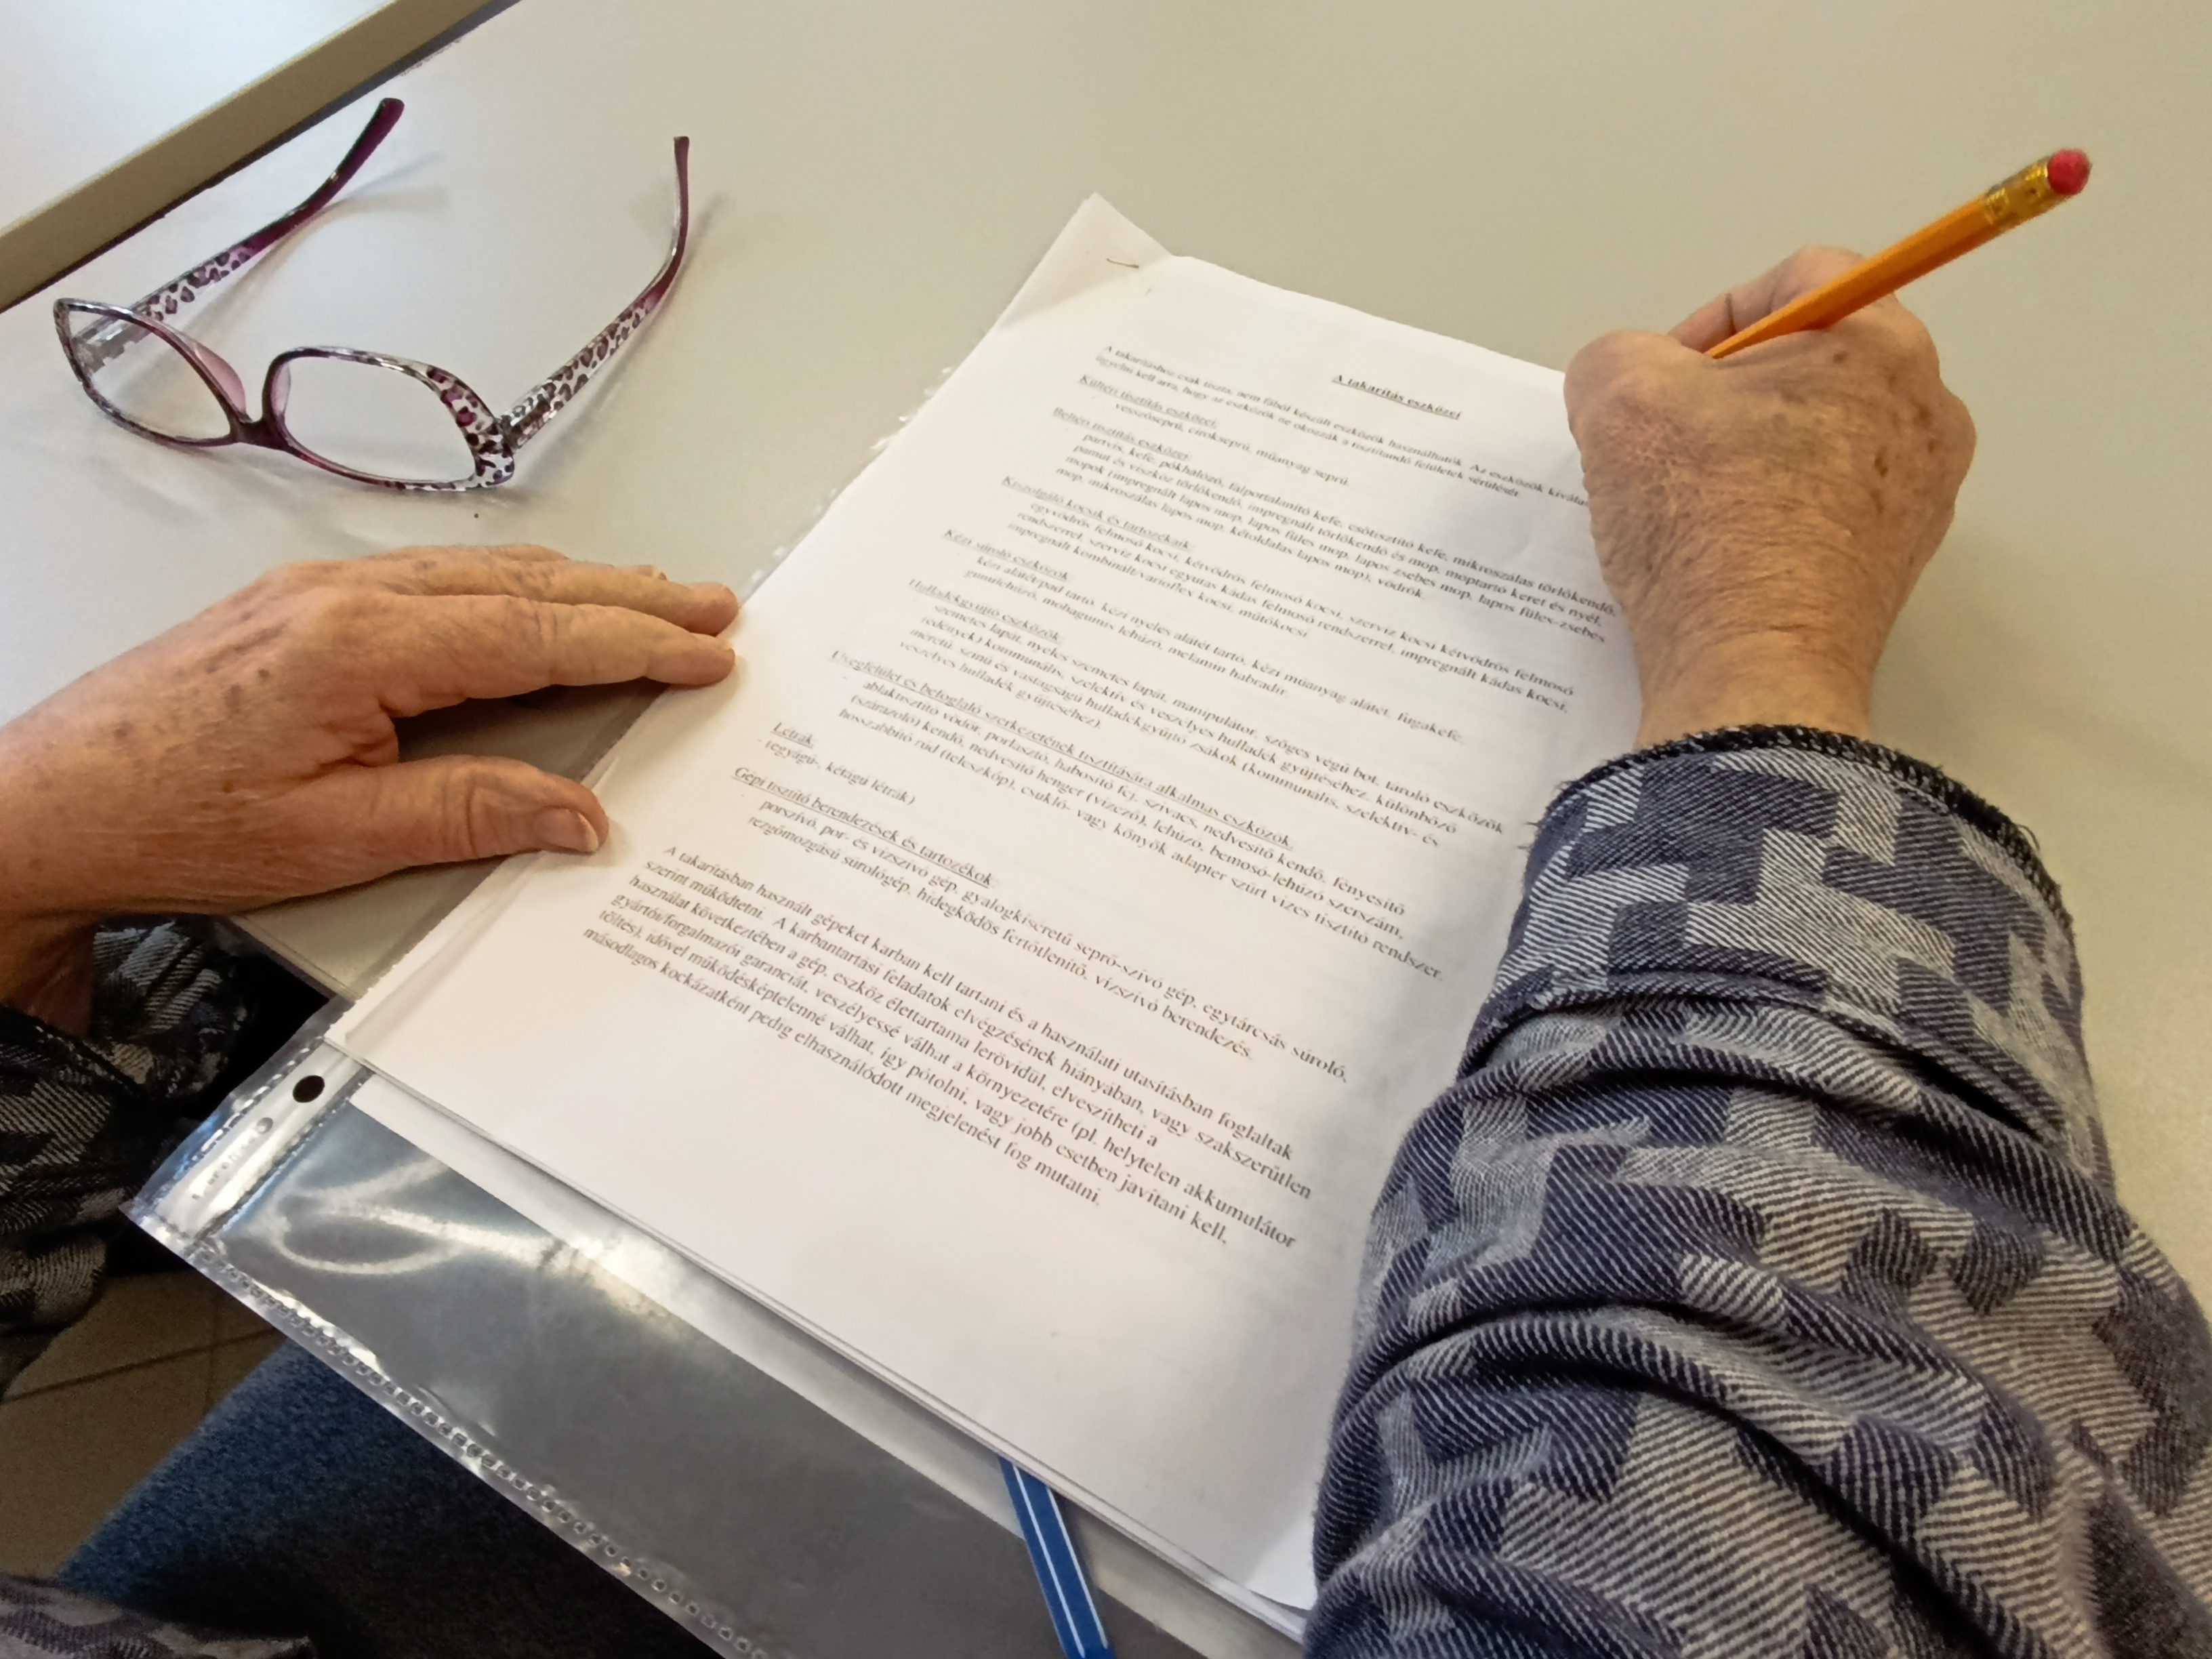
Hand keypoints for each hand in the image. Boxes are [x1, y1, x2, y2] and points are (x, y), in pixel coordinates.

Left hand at [0, 546, 737, 1030]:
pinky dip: (510, 589)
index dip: (636, 642)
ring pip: (481, 574)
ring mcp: (316, 592)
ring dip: (576, 585)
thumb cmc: (167, 820)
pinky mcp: (296, 608)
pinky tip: (534, 602)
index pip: (538, 633)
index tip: (707, 650)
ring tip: (650, 598)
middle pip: (522, 585)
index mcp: (362, 644)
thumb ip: (472, 812)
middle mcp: (343, 596)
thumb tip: (578, 812)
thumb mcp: (338, 839)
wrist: (44, 807)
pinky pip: (434, 581)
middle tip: (712, 605)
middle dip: (630, 594)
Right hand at [1564, 247, 1976, 746]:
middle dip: (1735, 388)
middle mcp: (1927, 409)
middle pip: (1818, 359)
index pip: (1799, 279)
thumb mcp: (1617, 396)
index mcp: (1879, 344)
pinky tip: (1722, 551)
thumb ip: (1618, 354)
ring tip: (1689, 502)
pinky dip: (1777, 511)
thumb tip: (1635, 379)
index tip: (1667, 376)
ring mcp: (1925, 493)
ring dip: (1754, 451)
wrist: (1753, 670)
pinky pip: (1831, 505)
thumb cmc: (1700, 520)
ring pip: (1824, 435)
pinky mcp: (1901, 563)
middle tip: (1670, 437)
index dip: (1715, 315)